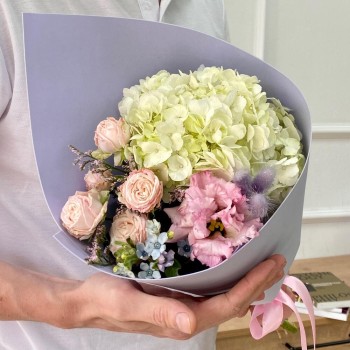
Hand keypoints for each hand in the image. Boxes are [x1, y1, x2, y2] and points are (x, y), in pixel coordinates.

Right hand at [74, 254, 285, 338]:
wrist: (89, 301)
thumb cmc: (108, 301)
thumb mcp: (130, 305)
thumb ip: (160, 313)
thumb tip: (191, 323)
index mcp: (183, 321)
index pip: (227, 304)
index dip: (252, 285)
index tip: (271, 264)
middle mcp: (189, 316)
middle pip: (233, 301)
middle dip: (258, 282)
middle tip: (278, 260)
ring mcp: (184, 307)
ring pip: (224, 295)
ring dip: (246, 280)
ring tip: (264, 263)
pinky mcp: (177, 297)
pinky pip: (210, 289)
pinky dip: (227, 278)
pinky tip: (233, 268)